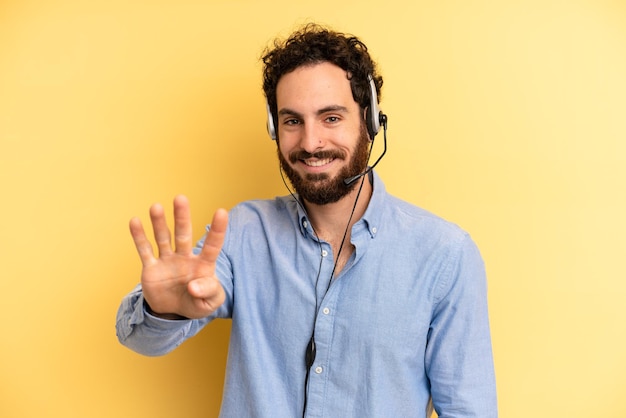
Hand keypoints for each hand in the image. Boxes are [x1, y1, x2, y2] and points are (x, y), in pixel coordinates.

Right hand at [129, 195, 227, 318]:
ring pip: (163, 238)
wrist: (173, 311)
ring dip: (159, 223)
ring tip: (156, 207)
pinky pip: (145, 250)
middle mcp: (185, 258)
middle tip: (180, 198)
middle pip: (184, 234)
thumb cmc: (197, 303)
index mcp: (203, 265)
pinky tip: (135, 221)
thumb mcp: (209, 303)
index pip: (212, 246)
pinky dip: (139, 237)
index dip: (217, 230)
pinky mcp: (151, 268)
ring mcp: (167, 261)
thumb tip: (193, 286)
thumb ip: (208, 293)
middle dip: (182, 217)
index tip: (222, 211)